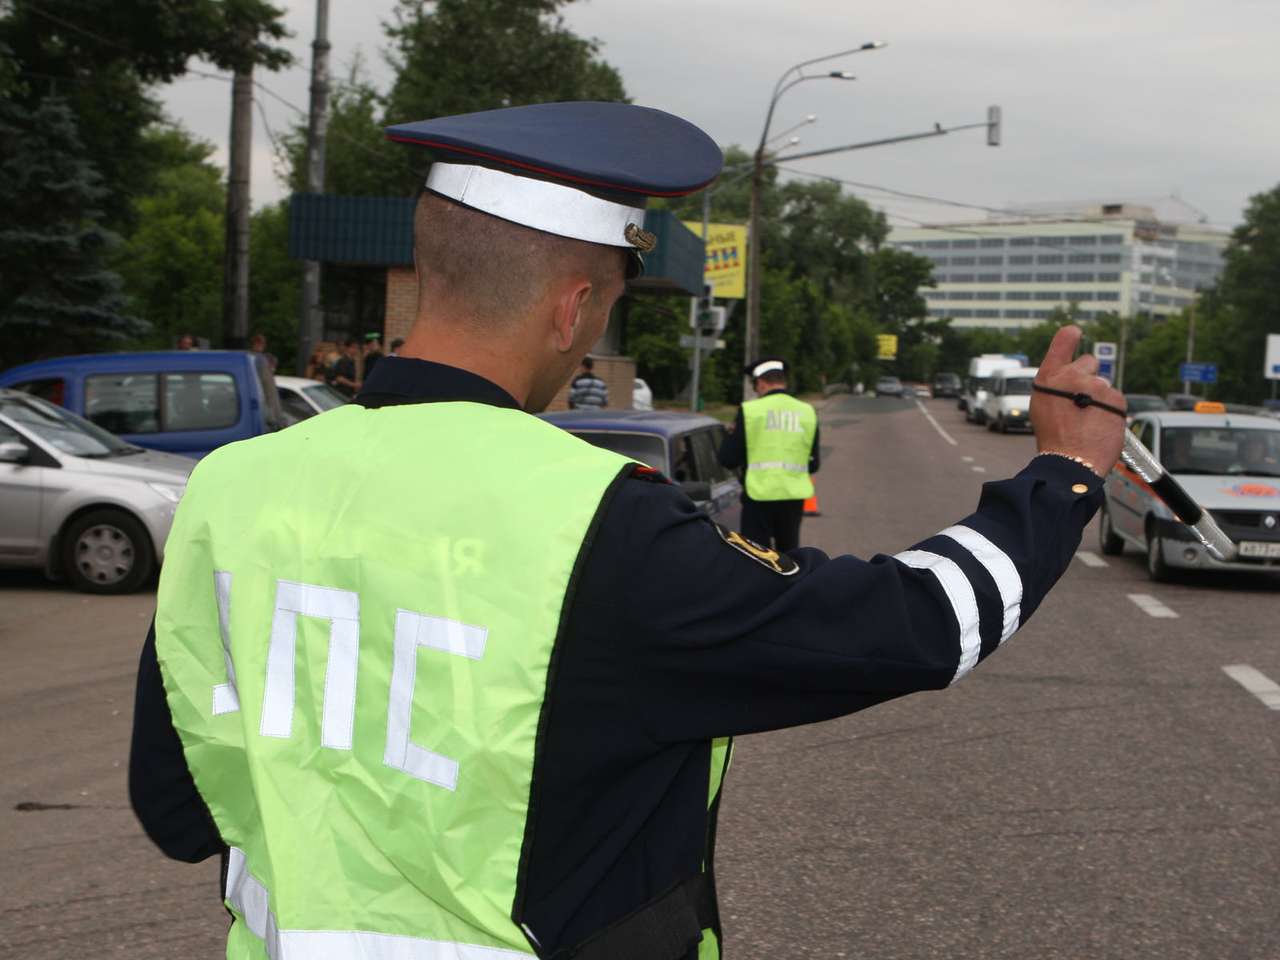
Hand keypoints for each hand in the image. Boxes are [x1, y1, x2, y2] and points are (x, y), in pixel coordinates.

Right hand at [1030, 325, 1125, 474]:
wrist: (1071, 461)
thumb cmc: (1054, 439)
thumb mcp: (1044, 407)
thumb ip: (1059, 388)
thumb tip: (1075, 380)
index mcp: (1048, 378)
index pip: (1062, 343)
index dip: (1070, 336)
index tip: (1075, 331)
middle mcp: (1071, 376)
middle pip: (1090, 362)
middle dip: (1089, 376)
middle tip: (1083, 401)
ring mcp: (1095, 386)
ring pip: (1104, 386)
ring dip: (1101, 399)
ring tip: (1089, 423)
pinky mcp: (1116, 397)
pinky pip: (1116, 400)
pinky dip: (1112, 412)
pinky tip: (1100, 426)